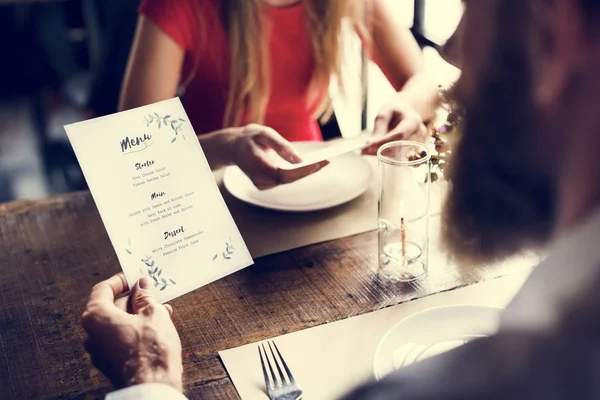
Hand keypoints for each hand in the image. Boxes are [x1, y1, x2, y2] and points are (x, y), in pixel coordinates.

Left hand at [81, 274, 182, 390]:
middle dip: (133, 299)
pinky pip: (120, 338)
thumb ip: (145, 296)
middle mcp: (92, 334)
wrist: (152, 386)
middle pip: (110, 307)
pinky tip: (156, 327)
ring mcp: (99, 351)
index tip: (134, 277)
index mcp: (97, 317)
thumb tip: (142, 285)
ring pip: (118, 323)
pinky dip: (135, 330)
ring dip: (137, 314)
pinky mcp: (110, 363)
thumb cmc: (151, 349)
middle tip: (152, 293)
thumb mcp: (154, 313)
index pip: (103, 289)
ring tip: (161, 310)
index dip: (121, 280)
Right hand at [230, 124, 327, 189]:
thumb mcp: (264, 134)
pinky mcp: (265, 185)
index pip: (284, 174)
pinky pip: (285, 180)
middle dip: (309, 170)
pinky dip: (297, 173)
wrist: (232, 148)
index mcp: (256, 165)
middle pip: (289, 179)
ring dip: (305, 172)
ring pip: (288, 181)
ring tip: (323, 162)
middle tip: (327, 161)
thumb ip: (281, 146)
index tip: (320, 163)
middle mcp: (259, 179)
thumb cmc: (249, 138)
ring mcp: (261, 184)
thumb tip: (299, 159)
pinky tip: (309, 165)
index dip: (303, 171)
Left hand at [362, 95, 427, 155]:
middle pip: (399, 148)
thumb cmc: (395, 110)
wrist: (407, 112)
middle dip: (380, 150)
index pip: (399, 135)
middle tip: (363, 150)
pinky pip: (400, 158)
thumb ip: (379, 128)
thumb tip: (370, 143)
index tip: (368, 147)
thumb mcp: (385, 113)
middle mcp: (419, 134)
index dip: (384, 142)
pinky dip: (387, 156)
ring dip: (382, 154)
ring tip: (368, 149)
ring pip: (399, 155)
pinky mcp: (415, 151)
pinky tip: (378, 151)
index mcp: (413, 121)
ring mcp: (419, 144)